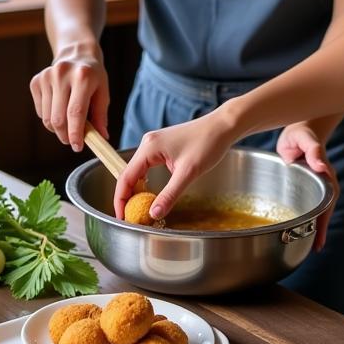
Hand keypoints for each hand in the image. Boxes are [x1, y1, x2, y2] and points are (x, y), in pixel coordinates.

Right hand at [29, 45, 109, 151]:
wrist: (76, 53)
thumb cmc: (92, 76)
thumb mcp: (103, 92)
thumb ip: (101, 115)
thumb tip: (101, 138)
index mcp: (83, 76)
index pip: (76, 112)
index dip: (75, 133)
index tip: (77, 147)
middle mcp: (62, 74)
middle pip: (59, 118)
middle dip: (65, 135)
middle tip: (72, 140)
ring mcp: (46, 77)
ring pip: (47, 118)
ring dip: (57, 129)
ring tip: (68, 124)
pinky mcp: (36, 81)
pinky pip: (40, 111)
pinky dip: (49, 118)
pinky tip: (59, 108)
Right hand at [113, 107, 235, 220]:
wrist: (223, 126)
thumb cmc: (208, 143)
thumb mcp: (188, 173)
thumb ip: (169, 195)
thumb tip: (153, 214)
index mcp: (149, 147)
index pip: (125, 177)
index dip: (121, 200)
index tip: (123, 217)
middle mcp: (148, 143)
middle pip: (128, 174)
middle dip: (128, 197)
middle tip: (132, 217)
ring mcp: (154, 143)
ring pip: (137, 171)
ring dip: (136, 189)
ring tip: (140, 209)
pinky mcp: (162, 146)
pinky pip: (146, 166)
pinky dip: (145, 181)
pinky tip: (150, 193)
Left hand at [276, 122, 338, 249]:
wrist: (300, 129)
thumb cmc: (302, 132)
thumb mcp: (305, 138)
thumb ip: (314, 150)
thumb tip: (322, 166)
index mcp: (324, 174)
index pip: (327, 202)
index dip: (323, 221)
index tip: (320, 238)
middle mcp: (323, 182)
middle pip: (324, 209)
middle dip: (321, 229)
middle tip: (316, 248)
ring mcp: (314, 185)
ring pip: (317, 208)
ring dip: (315, 226)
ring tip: (311, 246)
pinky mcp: (305, 185)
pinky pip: (307, 203)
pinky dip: (306, 216)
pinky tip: (301, 228)